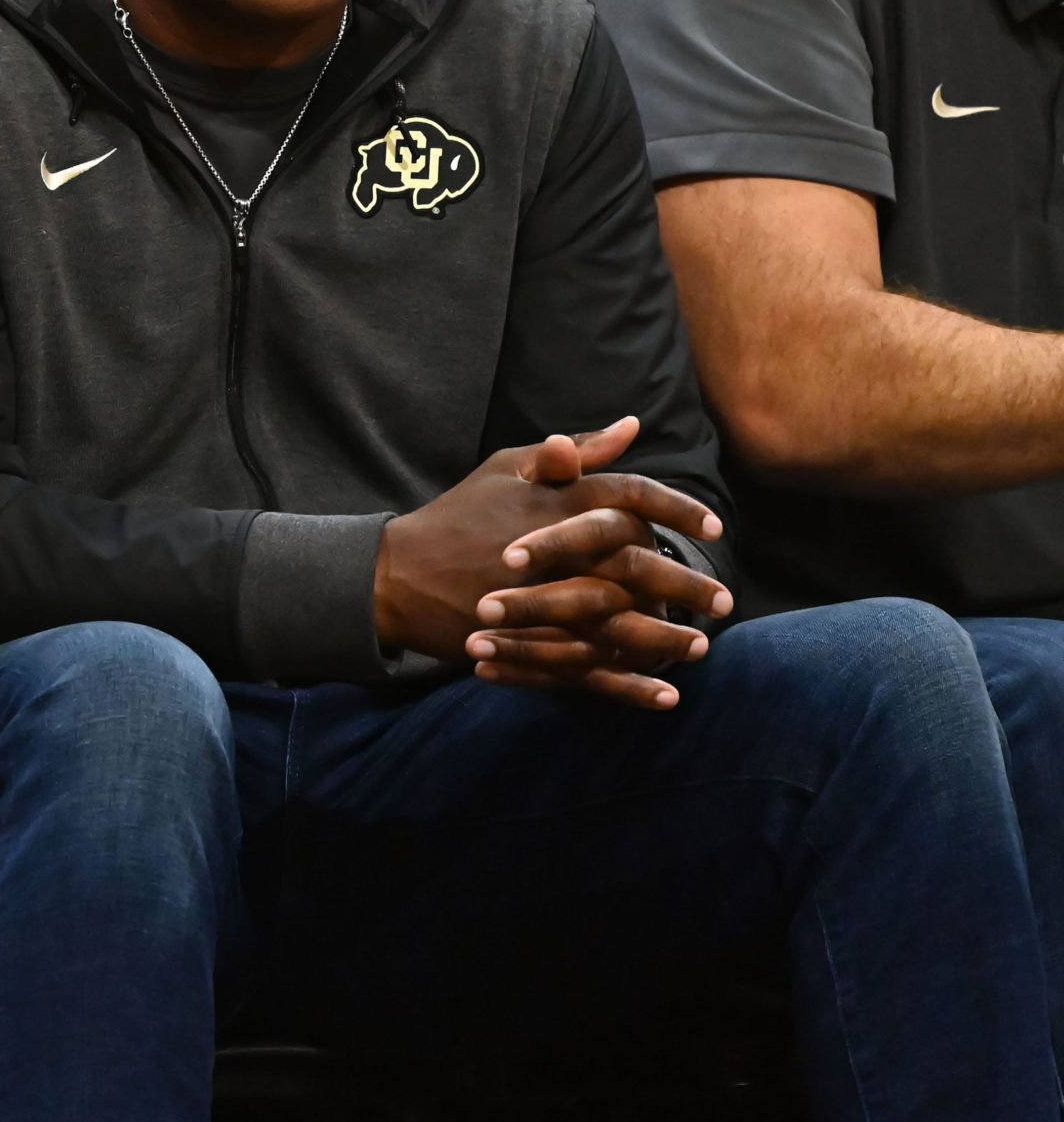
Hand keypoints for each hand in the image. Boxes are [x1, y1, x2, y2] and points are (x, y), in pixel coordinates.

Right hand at [376, 418, 730, 708]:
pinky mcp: (527, 646)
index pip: (631, 498)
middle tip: (725, 601)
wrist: (397, 576)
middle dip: (686, 585)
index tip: (714, 528)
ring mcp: (541, 604)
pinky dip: (630, 687)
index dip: (678, 511)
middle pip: (638, 567)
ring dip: (667, 638)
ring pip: (621, 624)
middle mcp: (555, 552)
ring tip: (701, 646)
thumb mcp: (505, 468)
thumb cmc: (456, 515)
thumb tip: (631, 427)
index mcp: (554, 502)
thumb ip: (572, 452)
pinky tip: (667, 694)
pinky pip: (590, 671)